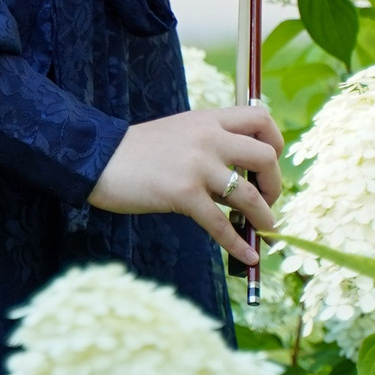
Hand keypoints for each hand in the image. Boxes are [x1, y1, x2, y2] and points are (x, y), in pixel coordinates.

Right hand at [88, 105, 284, 263]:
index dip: (276, 143)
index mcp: (208, 119)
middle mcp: (208, 137)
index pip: (261, 118)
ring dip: (263, 217)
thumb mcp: (180, 132)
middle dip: (275, 184)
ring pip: (248, 195)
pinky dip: (238, 244)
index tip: (269, 166)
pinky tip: (247, 256)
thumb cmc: (137, 150)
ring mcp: (196, 166)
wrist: (98, 157)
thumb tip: (240, 180)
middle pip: (265, 156)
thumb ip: (210, 145)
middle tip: (268, 200)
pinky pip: (220, 224)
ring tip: (265, 231)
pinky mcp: (183, 194)